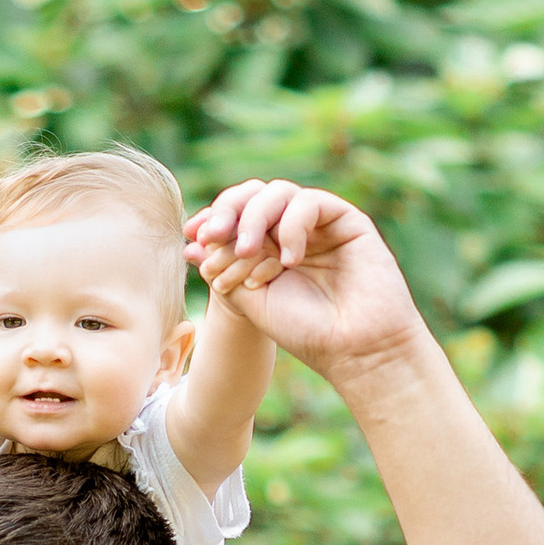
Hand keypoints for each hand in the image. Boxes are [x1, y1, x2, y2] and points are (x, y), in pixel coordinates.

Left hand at [182, 182, 430, 385]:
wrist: (354, 350)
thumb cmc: (306, 331)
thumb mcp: (250, 301)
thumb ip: (223, 270)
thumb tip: (189, 244)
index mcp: (270, 248)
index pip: (236, 217)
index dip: (213, 219)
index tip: (192, 235)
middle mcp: (293, 231)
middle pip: (255, 197)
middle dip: (228, 211)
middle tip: (213, 235)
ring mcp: (320, 225)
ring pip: (279, 193)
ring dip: (255, 218)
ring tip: (247, 251)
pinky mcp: (347, 221)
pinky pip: (310, 203)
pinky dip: (291, 226)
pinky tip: (289, 260)